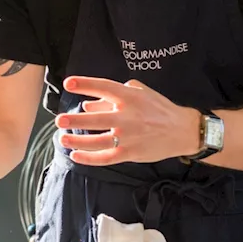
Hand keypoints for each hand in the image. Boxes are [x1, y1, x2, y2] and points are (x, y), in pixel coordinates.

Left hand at [54, 77, 200, 165]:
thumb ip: (113, 97)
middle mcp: (128, 116)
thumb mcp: (140, 94)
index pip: (103, 87)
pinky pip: (106, 157)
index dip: (85, 84)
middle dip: (75, 120)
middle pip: (96, 118)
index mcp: (130, 97)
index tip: (68, 83)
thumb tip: (88, 103)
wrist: (183, 130)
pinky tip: (76, 155)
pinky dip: (89, 158)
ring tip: (62, 138)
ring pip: (98, 140)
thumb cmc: (159, 109)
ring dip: (78, 140)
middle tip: (59, 120)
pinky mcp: (131, 153)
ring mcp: (129, 136)